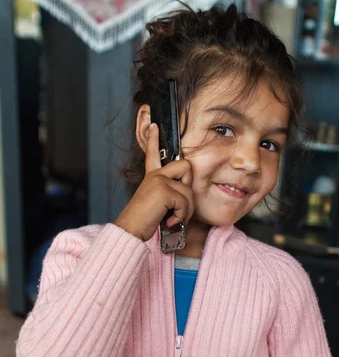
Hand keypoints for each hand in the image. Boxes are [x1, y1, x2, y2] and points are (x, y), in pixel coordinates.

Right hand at [114, 123, 193, 241]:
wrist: (131, 231)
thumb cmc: (145, 222)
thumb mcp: (157, 204)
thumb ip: (169, 194)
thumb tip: (185, 195)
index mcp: (152, 177)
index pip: (154, 154)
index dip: (154, 139)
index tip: (154, 125)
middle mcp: (155, 175)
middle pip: (186, 166)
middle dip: (189, 187)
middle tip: (179, 205)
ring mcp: (159, 180)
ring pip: (189, 192)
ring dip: (186, 211)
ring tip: (173, 219)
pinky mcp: (164, 190)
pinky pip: (185, 202)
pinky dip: (181, 216)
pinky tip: (169, 222)